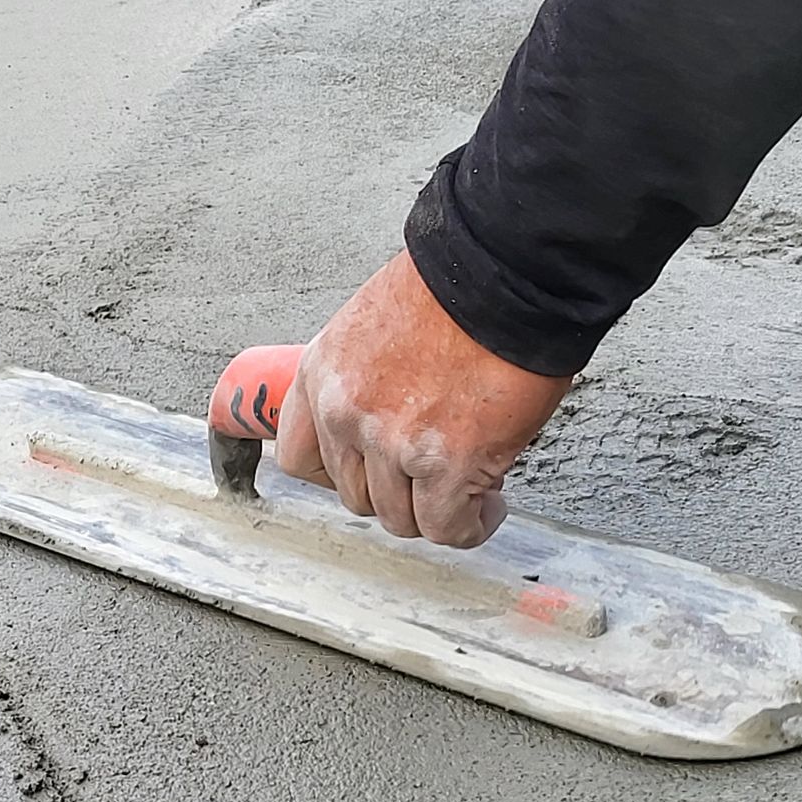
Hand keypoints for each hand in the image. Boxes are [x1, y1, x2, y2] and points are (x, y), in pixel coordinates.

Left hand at [274, 251, 570, 546]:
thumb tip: (385, 418)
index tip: (367, 472)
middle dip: (396, 491)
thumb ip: (364, 378)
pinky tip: (487, 506)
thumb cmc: (455, 286)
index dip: (337, 475)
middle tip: (430, 475)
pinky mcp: (447, 465)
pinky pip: (446, 527)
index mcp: (321, 374)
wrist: (504, 273)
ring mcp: (392, 444)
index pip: (297, 456)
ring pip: (399, 518)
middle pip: (354, 495)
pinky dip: (469, 526)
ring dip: (434, 511)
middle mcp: (345, 414)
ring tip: (467, 490)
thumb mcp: (373, 325)